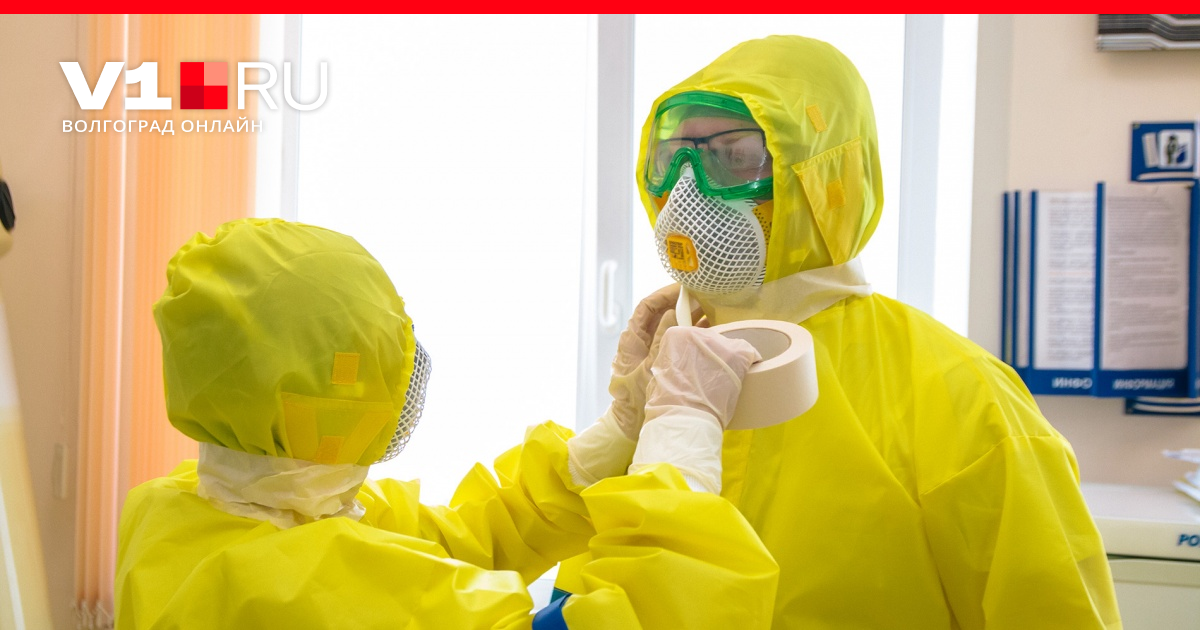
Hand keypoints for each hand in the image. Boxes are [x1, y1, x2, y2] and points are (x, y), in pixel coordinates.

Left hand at [607, 284, 703, 439]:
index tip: (684, 288)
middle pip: (662, 314)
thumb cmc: (634, 402)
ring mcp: (653, 353)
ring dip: (691, 319)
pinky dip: (693, 335)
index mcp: (632, 340)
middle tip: (705, 297)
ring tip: (712, 310)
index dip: (664, 294)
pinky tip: (710, 331)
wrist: (630, 429)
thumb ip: (661, 341)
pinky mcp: (664, 364)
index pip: (647, 307)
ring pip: (673, 327)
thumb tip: (672, 314)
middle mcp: (642, 343)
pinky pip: (679, 343)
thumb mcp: (650, 368)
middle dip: (683, 304)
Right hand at [629, 327, 759, 493]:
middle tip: (713, 377)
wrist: (684, 420)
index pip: (693, 338)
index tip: (699, 368)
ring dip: (730, 361)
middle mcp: (697, 333)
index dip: (697, 354)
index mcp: (675, 336)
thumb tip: (683, 365)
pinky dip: (752, 363)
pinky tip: (748, 375)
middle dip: (714, 356)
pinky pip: (751, 353)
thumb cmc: (669, 404)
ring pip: (731, 346)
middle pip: (712, 340)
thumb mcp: (662, 375)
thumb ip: (673, 362)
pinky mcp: (739, 355)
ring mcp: (719, 343)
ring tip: (728, 382)